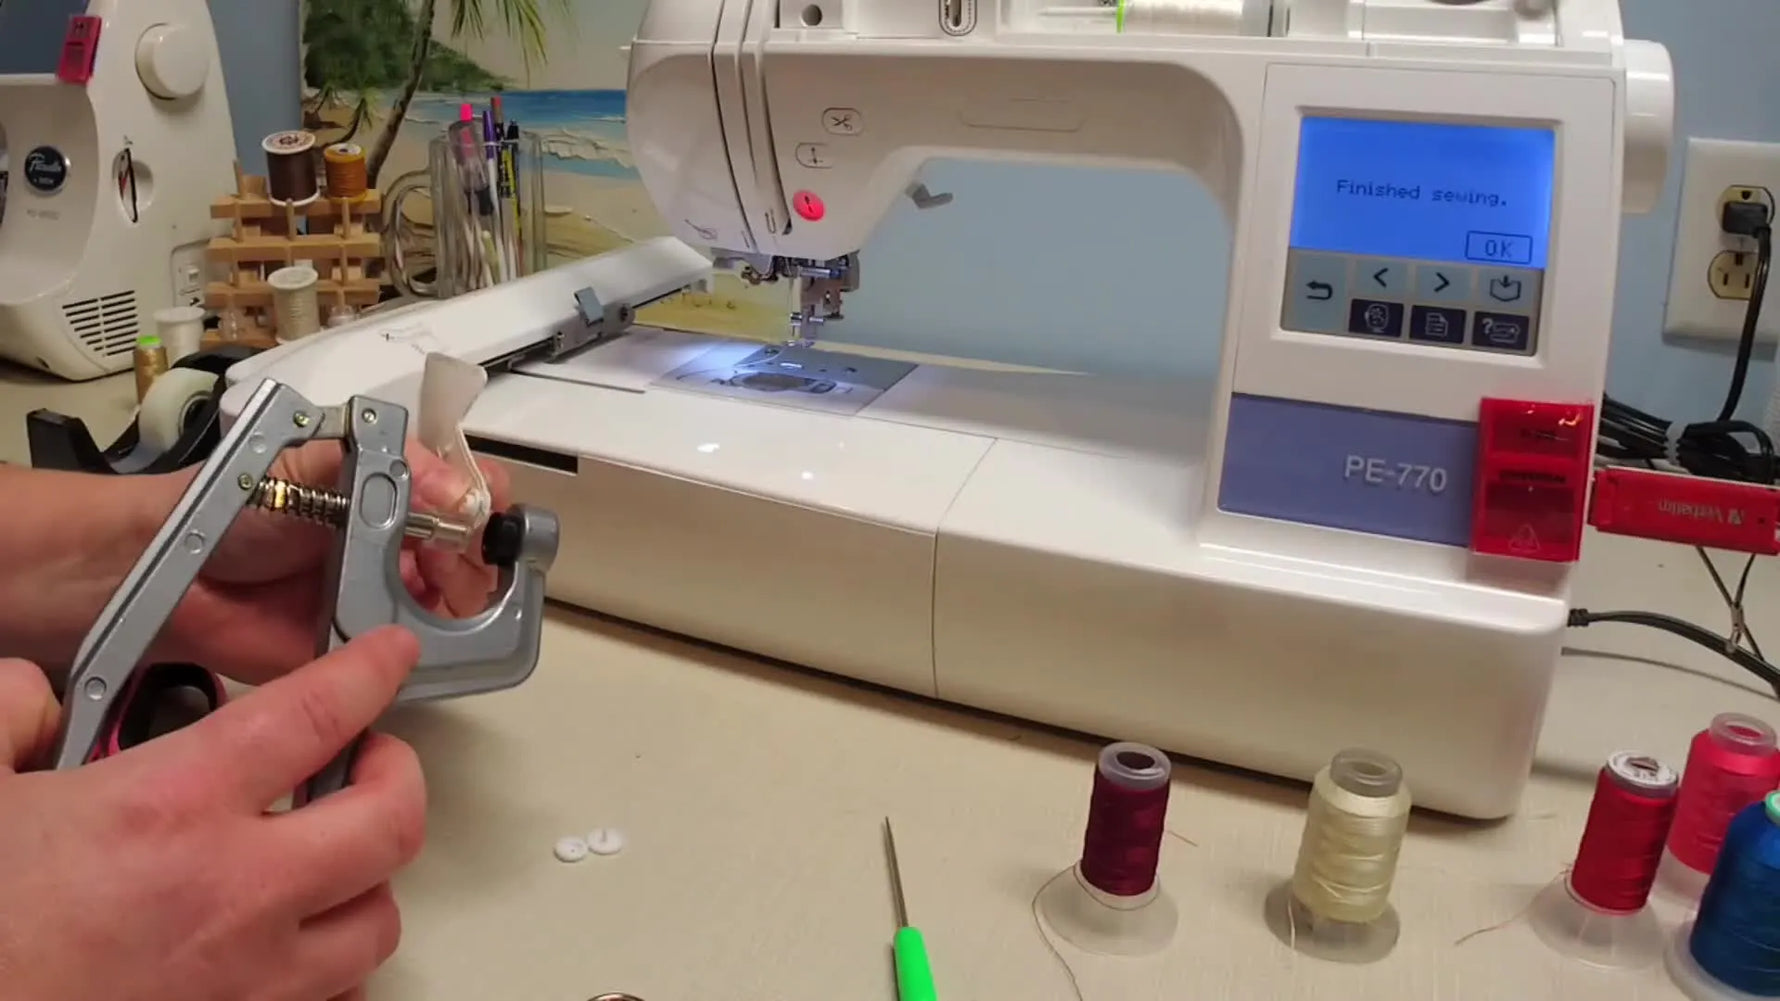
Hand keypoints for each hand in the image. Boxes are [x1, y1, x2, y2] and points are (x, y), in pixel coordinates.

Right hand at [0, 627, 424, 1000]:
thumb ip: (12, 720)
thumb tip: (29, 699)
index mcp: (170, 809)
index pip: (315, 715)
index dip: (369, 672)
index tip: (387, 656)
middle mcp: (233, 893)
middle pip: (390, 822)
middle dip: (397, 777)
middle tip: (368, 758)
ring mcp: (246, 980)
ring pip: (376, 923)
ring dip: (368, 878)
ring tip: (333, 852)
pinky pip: (334, 1000)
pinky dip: (333, 968)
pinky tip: (296, 941)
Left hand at [164, 440, 511, 683]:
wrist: (179, 577)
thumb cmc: (241, 510)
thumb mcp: (316, 464)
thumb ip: (394, 471)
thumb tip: (467, 497)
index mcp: (397, 491)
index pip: (471, 490)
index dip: (485, 502)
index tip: (477, 517)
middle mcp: (406, 543)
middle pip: (478, 550)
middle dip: (476, 553)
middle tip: (446, 557)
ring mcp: (393, 596)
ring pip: (462, 602)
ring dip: (462, 598)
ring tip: (431, 590)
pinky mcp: (375, 648)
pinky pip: (425, 653)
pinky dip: (439, 646)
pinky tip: (426, 631)